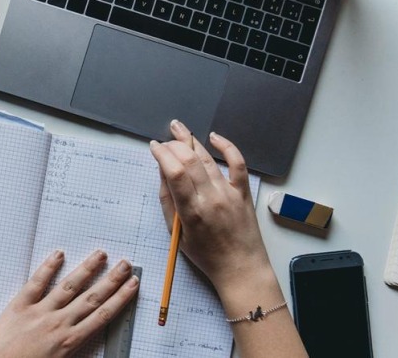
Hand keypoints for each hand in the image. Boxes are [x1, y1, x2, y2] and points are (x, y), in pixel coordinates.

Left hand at [0, 249, 138, 357]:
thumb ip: (75, 349)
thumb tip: (89, 334)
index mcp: (69, 343)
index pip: (102, 316)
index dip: (120, 298)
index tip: (132, 285)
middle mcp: (59, 324)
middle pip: (92, 298)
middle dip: (112, 280)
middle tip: (125, 265)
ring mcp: (40, 312)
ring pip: (69, 286)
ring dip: (87, 269)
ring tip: (100, 254)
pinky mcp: (20, 305)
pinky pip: (37, 282)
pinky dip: (48, 267)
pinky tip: (59, 254)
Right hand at [149, 120, 271, 292]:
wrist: (241, 268)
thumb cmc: (207, 255)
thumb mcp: (177, 234)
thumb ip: (168, 202)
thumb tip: (163, 173)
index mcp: (192, 212)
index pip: (175, 173)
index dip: (162, 155)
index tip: (154, 147)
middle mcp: (211, 199)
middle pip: (190, 161)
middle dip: (174, 145)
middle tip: (164, 141)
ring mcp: (229, 193)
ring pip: (208, 159)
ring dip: (192, 141)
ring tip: (179, 129)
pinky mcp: (243, 192)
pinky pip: (237, 163)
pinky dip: (226, 147)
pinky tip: (214, 137)